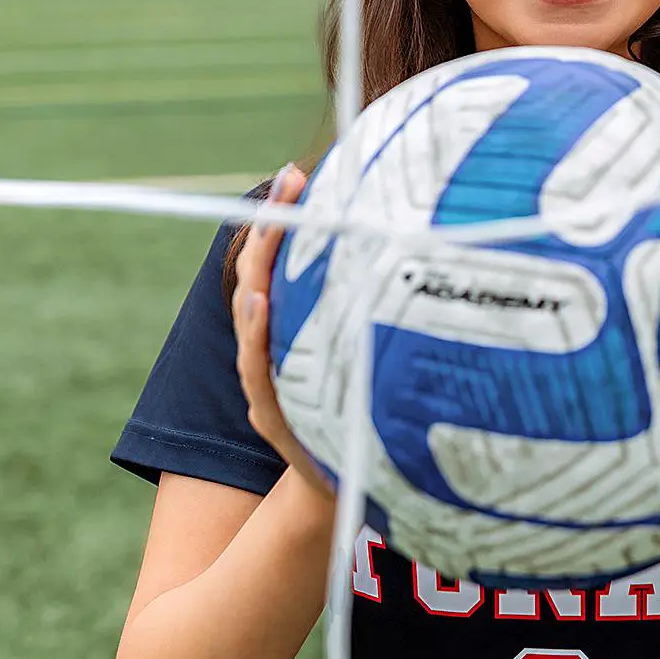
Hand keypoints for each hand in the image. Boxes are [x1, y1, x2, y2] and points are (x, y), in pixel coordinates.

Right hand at [231, 163, 335, 498]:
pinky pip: (259, 369)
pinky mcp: (271, 413)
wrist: (337, 486)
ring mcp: (267, 378)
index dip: (282, 219)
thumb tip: (406, 261)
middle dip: (271, 227)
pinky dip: (255, 333)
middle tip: (289, 181)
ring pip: (253, 315)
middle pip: (259, 277)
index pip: (276, 264)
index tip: (297, 172)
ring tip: (268, 229)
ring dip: (259, 270)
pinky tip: (260, 303)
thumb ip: (356, 318)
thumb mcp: (353, 362)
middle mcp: (270, 346)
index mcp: (288, 329)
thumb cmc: (352, 417)